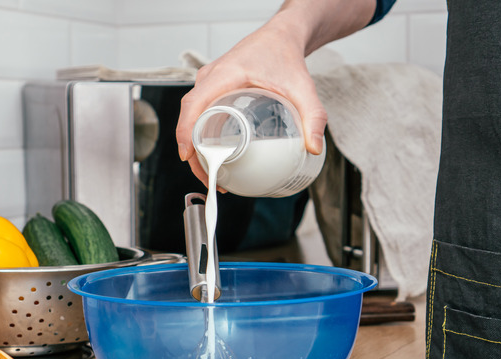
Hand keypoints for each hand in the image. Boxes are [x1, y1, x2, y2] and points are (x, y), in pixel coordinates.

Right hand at [175, 18, 327, 188]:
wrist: (281, 37)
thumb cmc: (286, 55)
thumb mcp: (302, 87)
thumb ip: (313, 117)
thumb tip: (315, 148)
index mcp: (225, 74)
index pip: (194, 104)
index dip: (185, 131)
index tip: (188, 155)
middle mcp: (211, 78)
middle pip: (190, 116)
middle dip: (193, 150)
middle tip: (210, 177)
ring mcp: (209, 83)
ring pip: (192, 116)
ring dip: (196, 144)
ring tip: (213, 172)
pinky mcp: (212, 88)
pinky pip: (199, 112)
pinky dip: (201, 134)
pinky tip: (214, 154)